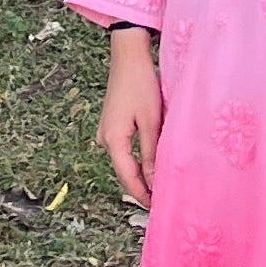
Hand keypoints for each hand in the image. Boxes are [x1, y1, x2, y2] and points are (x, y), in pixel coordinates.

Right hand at [98, 28, 161, 206]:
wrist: (127, 57)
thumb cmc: (141, 85)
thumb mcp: (151, 122)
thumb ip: (151, 153)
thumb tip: (153, 181)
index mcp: (113, 140)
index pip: (128, 177)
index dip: (142, 195)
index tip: (156, 209)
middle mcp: (104, 139)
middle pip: (124, 171)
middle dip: (140, 187)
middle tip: (161, 202)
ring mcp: (106, 131)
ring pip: (124, 161)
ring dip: (139, 174)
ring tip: (159, 187)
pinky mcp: (111, 124)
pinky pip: (123, 150)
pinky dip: (136, 160)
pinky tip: (150, 165)